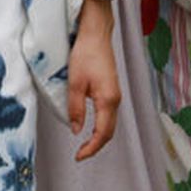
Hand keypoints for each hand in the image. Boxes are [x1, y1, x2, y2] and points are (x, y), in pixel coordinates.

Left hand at [67, 0, 121, 161]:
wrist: (96, 34)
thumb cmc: (85, 54)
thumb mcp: (75, 83)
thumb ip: (76, 109)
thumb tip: (76, 130)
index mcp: (108, 100)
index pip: (102, 134)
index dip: (91, 148)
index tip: (78, 156)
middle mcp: (115, 100)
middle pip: (109, 132)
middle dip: (96, 146)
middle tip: (80, 154)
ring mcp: (115, 94)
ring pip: (110, 123)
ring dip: (99, 136)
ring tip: (84, 144)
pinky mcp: (111, 89)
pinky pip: (108, 114)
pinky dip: (101, 125)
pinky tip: (90, 126)